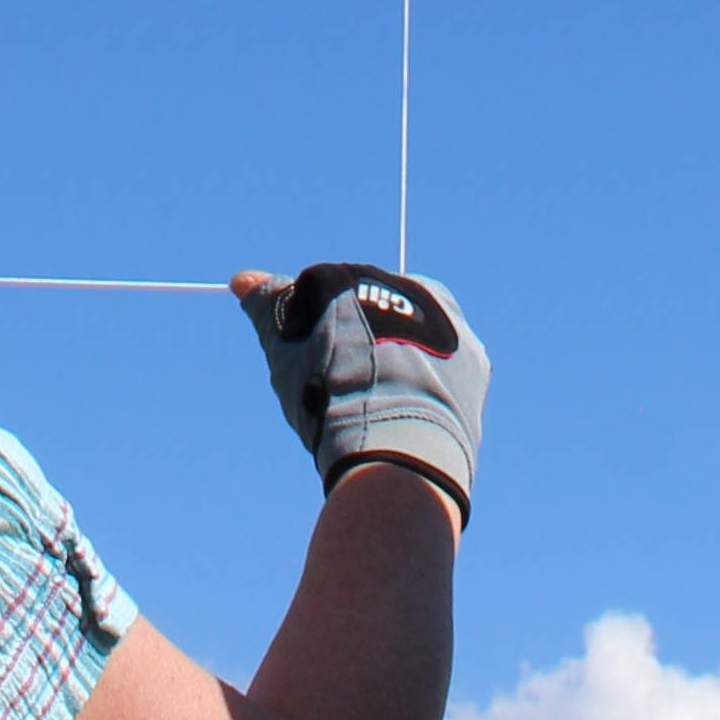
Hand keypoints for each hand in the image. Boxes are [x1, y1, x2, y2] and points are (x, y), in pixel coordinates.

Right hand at [236, 263, 488, 520]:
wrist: (392, 444)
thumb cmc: (329, 392)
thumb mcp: (287, 347)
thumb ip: (268, 307)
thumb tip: (242, 279)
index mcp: (363, 275)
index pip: (336, 295)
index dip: (322, 333)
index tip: (316, 367)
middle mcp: (413, 285)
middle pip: (381, 314)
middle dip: (363, 345)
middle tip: (344, 390)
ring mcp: (451, 321)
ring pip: (417, 340)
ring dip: (401, 364)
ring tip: (380, 408)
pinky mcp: (476, 359)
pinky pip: (448, 368)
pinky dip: (431, 385)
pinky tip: (410, 413)